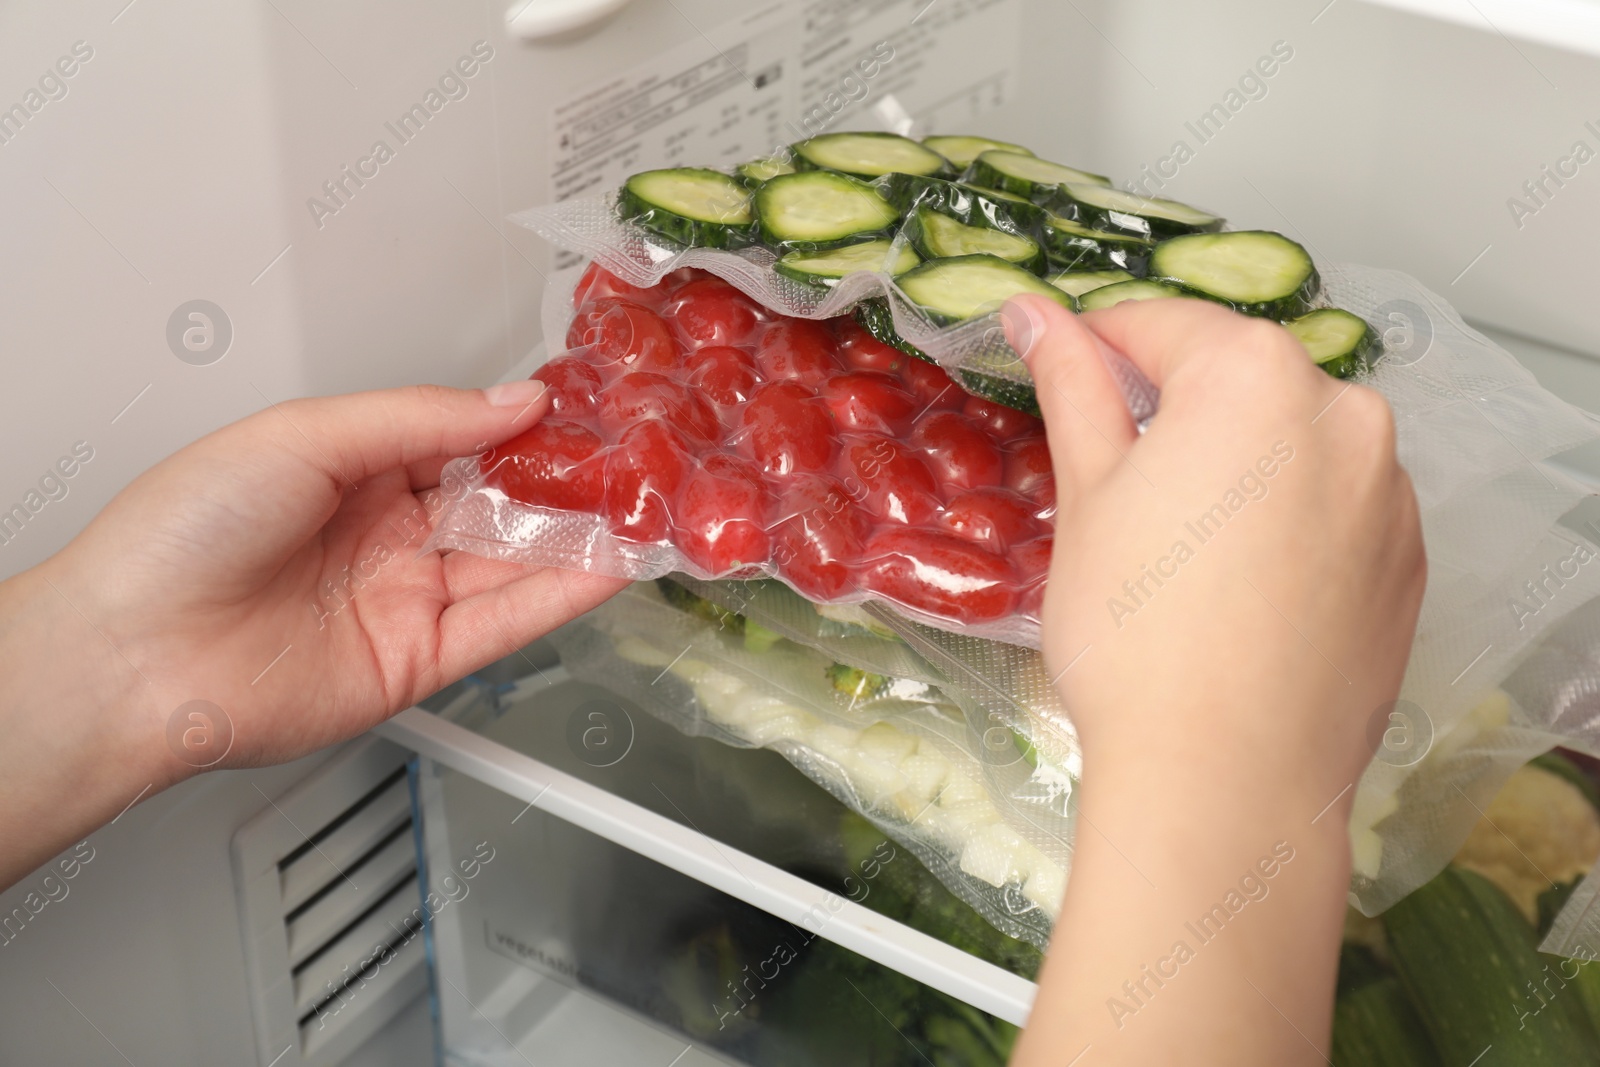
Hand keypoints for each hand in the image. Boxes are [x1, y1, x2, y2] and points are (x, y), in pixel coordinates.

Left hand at [0, 380, 625, 886]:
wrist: (134, 654)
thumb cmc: (183, 534)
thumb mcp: (306, 436)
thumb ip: (420, 419)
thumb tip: (512, 401)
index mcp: (353, 469)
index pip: (464, 439)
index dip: (524, 423)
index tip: (586, 402)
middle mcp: (386, 533)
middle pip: (501, 501)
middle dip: (568, 479)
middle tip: (637, 455)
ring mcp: (407, 597)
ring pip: (516, 561)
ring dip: (582, 536)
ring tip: (648, 506)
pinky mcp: (420, 660)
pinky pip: (506, 622)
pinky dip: (563, 595)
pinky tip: (610, 564)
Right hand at [1005, 297, 1423, 1063]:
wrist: (1227, 780)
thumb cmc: (1136, 633)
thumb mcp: (1088, 493)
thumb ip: (1071, 384)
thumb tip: (1033, 311)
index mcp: (1255, 375)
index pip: (1160, 325)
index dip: (1096, 350)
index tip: (1062, 381)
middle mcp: (1344, 412)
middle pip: (1236, 380)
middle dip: (1173, 411)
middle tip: (1113, 486)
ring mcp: (1389, 489)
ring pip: (1290, 444)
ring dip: (1235, 464)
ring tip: (1179, 549)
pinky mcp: (1408, 560)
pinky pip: (1335, 506)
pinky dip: (1286, 520)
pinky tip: (1239, 588)